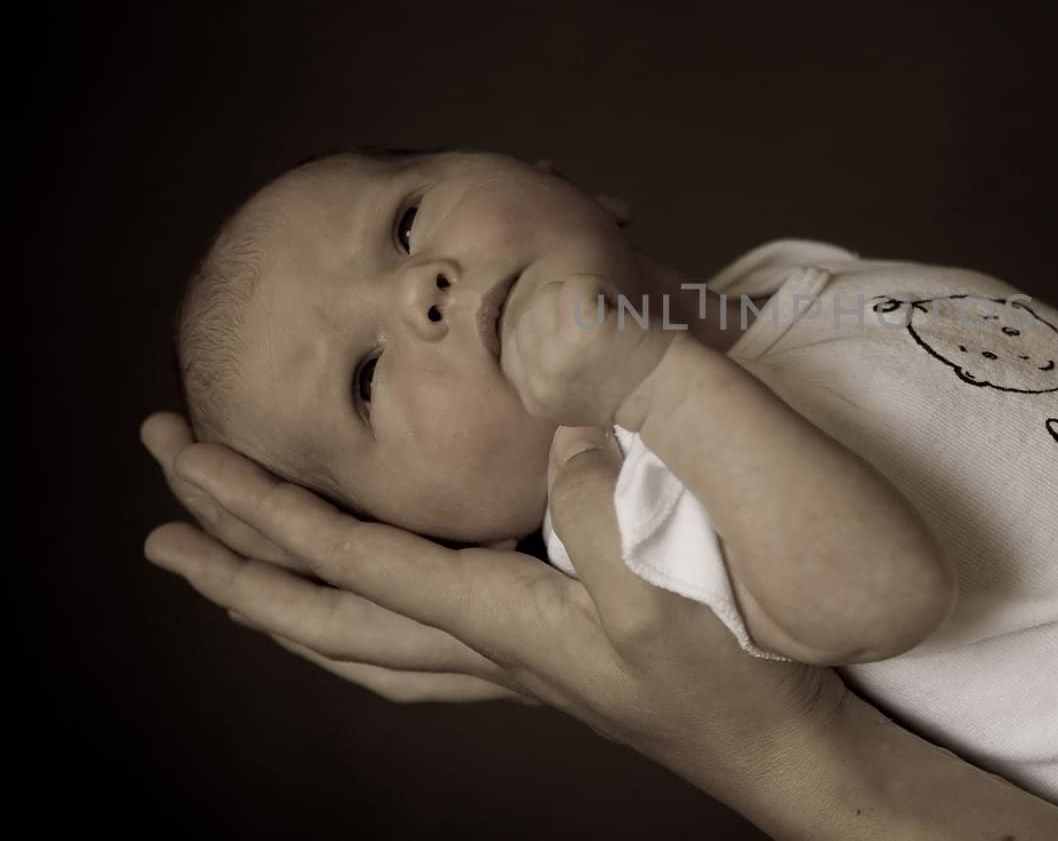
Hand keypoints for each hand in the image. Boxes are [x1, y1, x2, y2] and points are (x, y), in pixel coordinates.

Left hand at [140, 412, 845, 776]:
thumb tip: (544, 424)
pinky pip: (411, 652)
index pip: (343, 561)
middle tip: (159, 523)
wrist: (786, 745)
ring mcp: (510, 665)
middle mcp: (482, 650)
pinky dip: (359, 627)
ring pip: (358, 645)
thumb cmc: (735, 676)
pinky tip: (373, 612)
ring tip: (228, 577)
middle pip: (322, 616)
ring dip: (281, 606)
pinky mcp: (547, 659)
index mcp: (496, 621)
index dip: (257, 508)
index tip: (183, 459)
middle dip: (234, 563)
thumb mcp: (665, 588)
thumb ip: (596, 503)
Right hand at [498, 272, 680, 426]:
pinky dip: (604, 288)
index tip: (583, 341)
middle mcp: (538, 379)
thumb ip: (542, 368)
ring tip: (610, 323)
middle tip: (601, 333)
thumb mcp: (569, 393)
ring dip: (582, 298)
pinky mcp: (581, 328)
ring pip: (549, 294)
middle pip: (530, 311)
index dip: (550, 328)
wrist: (670, 394)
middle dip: (563, 312)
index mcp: (532, 395)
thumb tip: (524, 328)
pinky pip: (578, 284)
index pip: (515, 338)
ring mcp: (556, 354)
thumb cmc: (629, 387)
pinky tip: (621, 314)